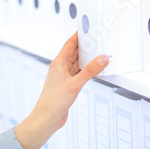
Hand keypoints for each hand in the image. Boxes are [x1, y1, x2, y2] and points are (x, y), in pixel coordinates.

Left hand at [14, 32, 109, 148]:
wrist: (47, 119)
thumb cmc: (53, 102)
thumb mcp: (75, 84)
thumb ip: (90, 71)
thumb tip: (102, 58)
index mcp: (58, 63)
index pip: (70, 44)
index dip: (79, 35)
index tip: (88, 28)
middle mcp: (60, 68)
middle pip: (75, 52)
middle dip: (86, 46)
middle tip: (98, 39)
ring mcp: (64, 77)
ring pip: (78, 63)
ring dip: (88, 58)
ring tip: (100, 52)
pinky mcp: (68, 86)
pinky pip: (80, 73)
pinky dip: (88, 70)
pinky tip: (95, 69)